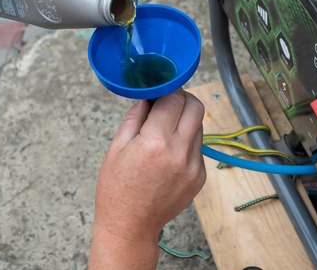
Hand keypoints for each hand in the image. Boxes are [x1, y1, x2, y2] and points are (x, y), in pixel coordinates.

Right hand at [89, 90, 205, 268]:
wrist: (129, 225)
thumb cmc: (117, 188)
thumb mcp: (117, 147)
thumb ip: (136, 116)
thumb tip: (148, 95)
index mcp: (156, 141)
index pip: (174, 99)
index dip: (168, 90)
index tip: (161, 90)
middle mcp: (179, 152)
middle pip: (196, 107)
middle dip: (183, 100)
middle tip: (168, 104)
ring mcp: (193, 166)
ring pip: (199, 127)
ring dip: (185, 121)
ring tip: (164, 133)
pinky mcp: (199, 177)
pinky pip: (198, 148)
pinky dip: (187, 143)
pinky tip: (168, 155)